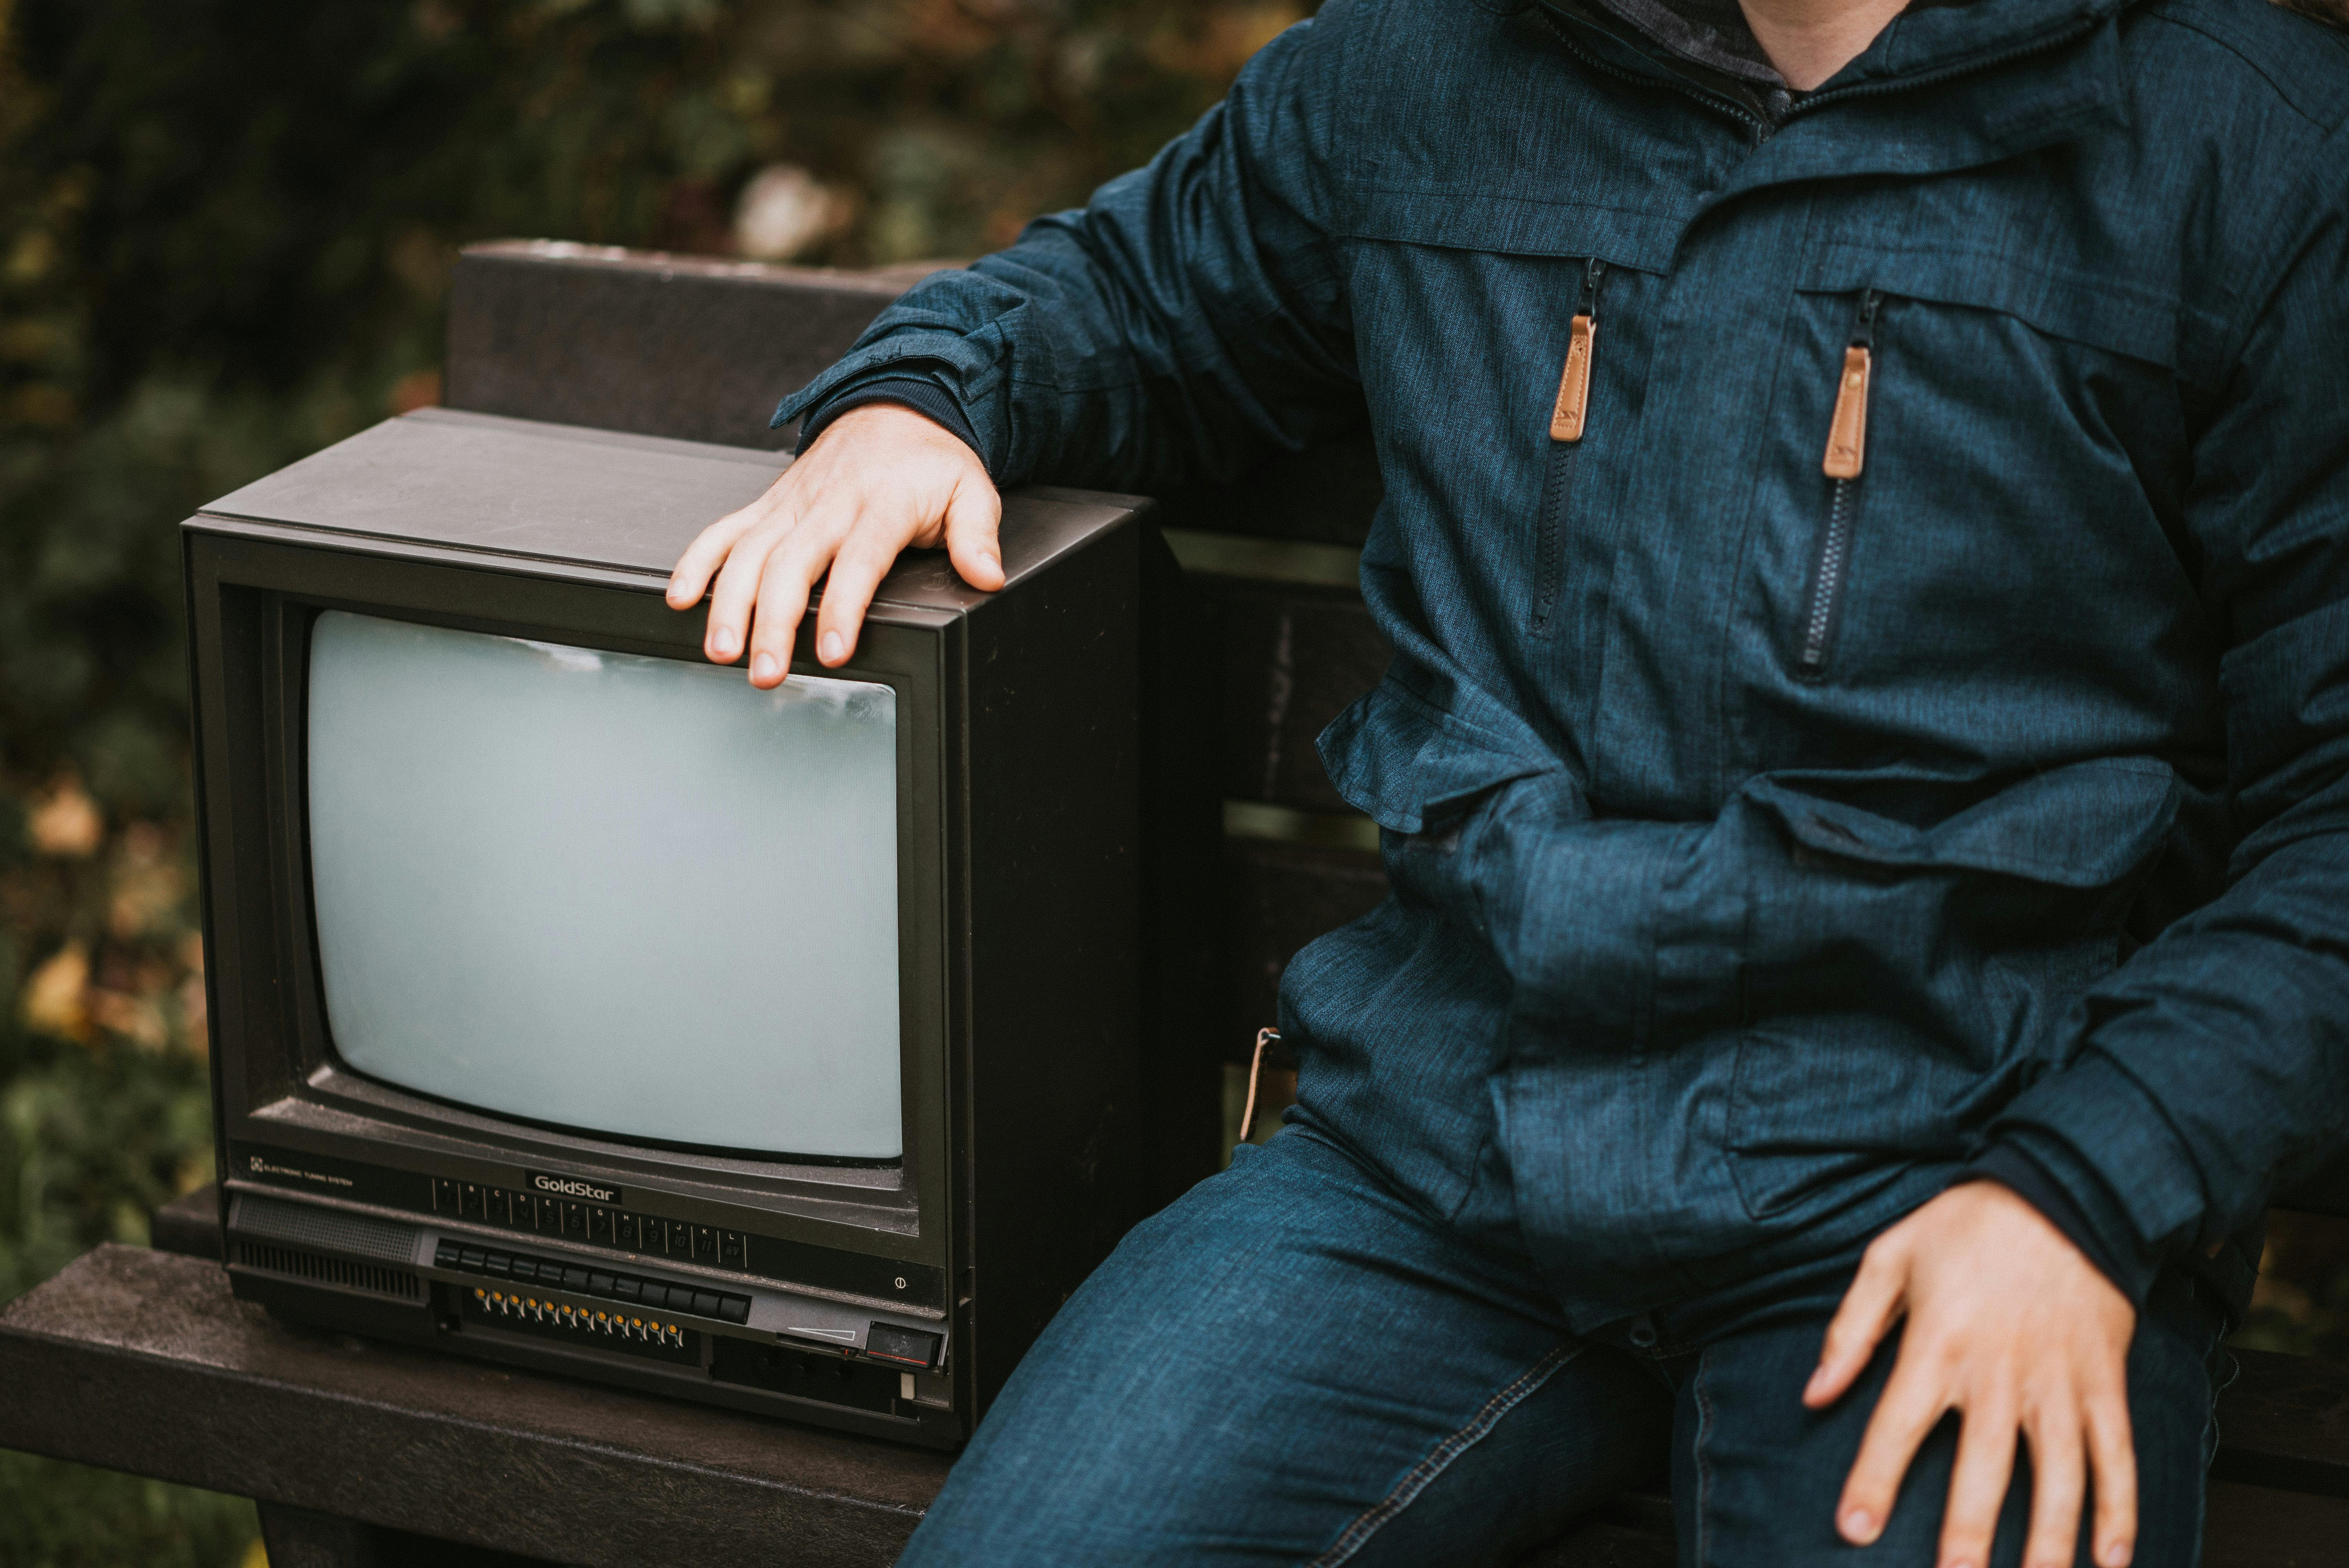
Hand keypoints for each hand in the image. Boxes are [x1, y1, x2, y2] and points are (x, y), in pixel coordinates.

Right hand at [665, 402, 1002, 685]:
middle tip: (765, 672)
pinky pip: (724, 531)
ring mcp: (792, 504)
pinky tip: (680, 599)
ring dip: (728, 603)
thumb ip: (977, 536)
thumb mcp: (972, 490)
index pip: (859, 561)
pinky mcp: (769, 505)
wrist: (897, 405)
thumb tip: (986, 576)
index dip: (844, 609)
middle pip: (792, 565)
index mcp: (881, 503)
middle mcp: (829, 503)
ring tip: (720, 650)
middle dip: (773, 622)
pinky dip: (697, 562)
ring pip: (749, 553)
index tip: (833, 652)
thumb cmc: (933, 461)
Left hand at [1804, 1182, 2138, 1567]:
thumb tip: (1814, 1392)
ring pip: (2059, 1481)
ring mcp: (2059, 1384)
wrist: (2064, 1192)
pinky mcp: (2104, 1383)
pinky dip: (2120, 1511)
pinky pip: (2117, 1457)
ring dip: (2050, 1544)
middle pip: (1983, 1472)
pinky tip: (2111, 1560)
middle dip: (1967, 1537)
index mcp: (1939, 1345)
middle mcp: (2000, 1374)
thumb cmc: (1966, 1225)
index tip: (1854, 1530)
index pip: (1897, 1427)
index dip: (1873, 1481)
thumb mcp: (1889, 1257)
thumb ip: (1850, 1330)